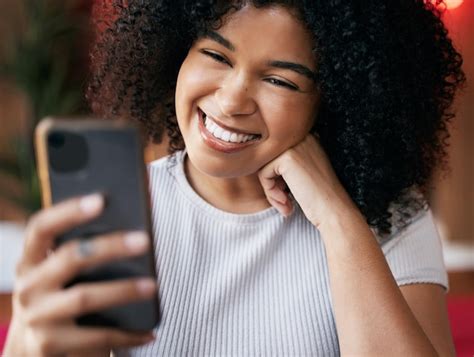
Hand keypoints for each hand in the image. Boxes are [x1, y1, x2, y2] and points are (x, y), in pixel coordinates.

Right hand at [4, 194, 156, 356]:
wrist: (33, 350)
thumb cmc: (60, 297)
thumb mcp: (60, 274)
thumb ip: (83, 250)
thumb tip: (135, 223)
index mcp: (31, 261)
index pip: (42, 227)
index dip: (69, 212)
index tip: (100, 199)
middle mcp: (28, 287)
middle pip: (70, 258)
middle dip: (110, 247)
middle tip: (145, 240)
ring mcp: (36, 318)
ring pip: (84, 297)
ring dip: (123, 290)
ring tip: (152, 286)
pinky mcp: (49, 346)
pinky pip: (96, 337)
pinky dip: (126, 334)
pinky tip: (149, 331)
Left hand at [258, 134, 358, 227]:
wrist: (334, 210)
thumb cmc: (320, 197)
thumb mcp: (303, 173)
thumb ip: (285, 165)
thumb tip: (257, 164)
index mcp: (308, 138)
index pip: (278, 154)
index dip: (278, 176)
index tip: (287, 193)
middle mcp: (302, 137)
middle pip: (269, 158)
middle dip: (273, 183)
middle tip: (284, 201)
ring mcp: (295, 146)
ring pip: (264, 165)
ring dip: (271, 189)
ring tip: (284, 204)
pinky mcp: (287, 158)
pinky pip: (263, 173)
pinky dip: (270, 191)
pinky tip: (285, 201)